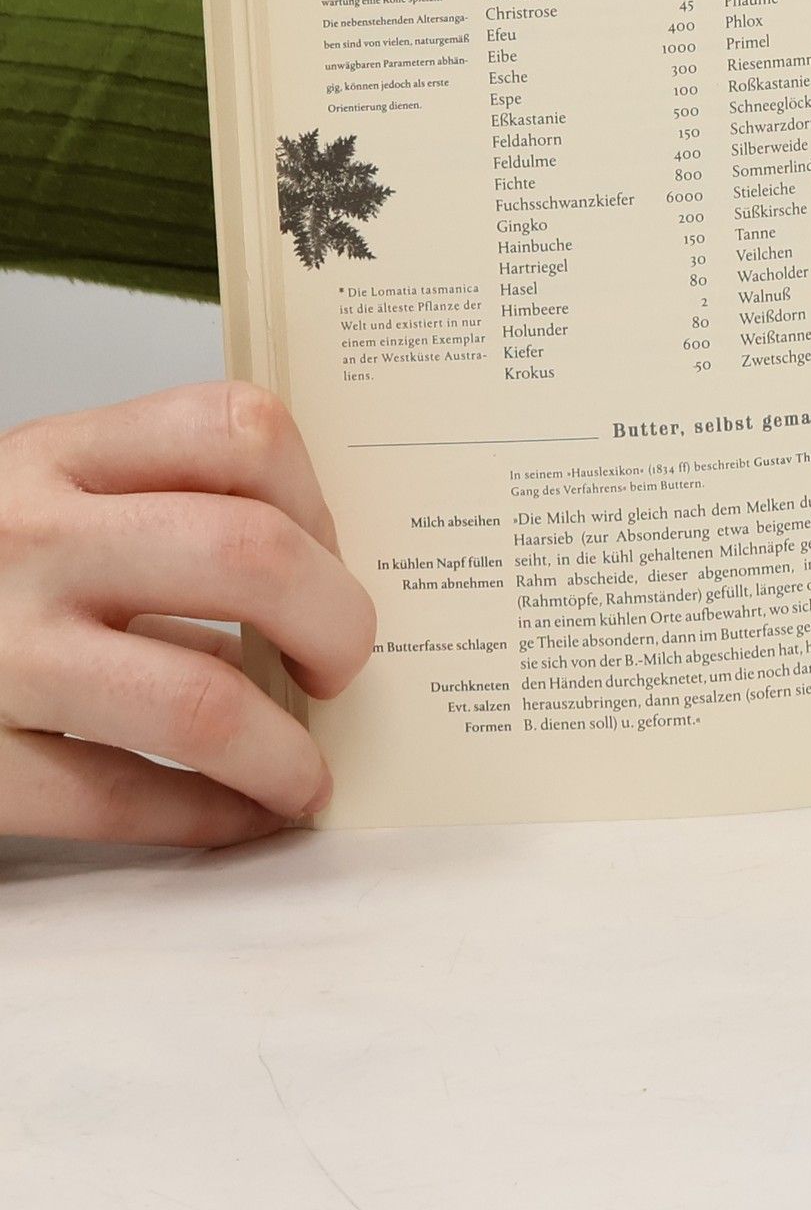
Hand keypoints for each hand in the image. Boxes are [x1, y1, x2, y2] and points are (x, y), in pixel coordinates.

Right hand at [0, 382, 373, 846]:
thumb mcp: (49, 501)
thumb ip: (165, 512)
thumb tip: (333, 587)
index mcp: (57, 455)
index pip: (238, 429)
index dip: (318, 499)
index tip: (332, 556)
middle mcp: (25, 540)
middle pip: (247, 555)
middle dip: (335, 621)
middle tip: (342, 663)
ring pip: (198, 699)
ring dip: (284, 751)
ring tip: (308, 773)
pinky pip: (119, 799)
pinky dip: (209, 817)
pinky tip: (242, 816)